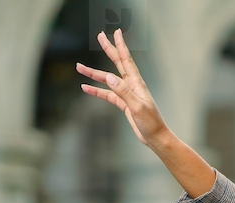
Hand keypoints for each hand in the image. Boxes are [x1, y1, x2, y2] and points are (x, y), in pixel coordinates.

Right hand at [76, 29, 169, 147]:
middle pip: (117, 63)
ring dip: (94, 74)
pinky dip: (96, 91)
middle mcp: (131, 85)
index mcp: (136, 83)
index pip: (126, 60)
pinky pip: (107, 94)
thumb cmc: (150, 122)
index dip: (120, 46)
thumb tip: (109, 77)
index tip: (115, 32)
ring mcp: (126, 94)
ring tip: (79, 67)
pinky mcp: (123, 103)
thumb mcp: (136, 107)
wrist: (155, 137)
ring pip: (107, 80)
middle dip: (108, 49)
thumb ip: (123, 92)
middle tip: (100, 36)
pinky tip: (85, 87)